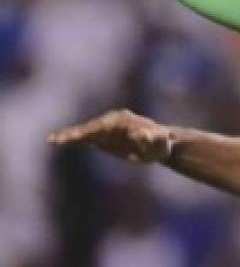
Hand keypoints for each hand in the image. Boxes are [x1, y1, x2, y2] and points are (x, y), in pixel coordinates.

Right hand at [49, 110, 174, 163]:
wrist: (159, 146)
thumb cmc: (160, 144)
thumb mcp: (159, 142)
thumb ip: (151, 138)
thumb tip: (141, 134)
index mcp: (122, 120)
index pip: (103, 126)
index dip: (91, 131)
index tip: (80, 136)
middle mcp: (110, 121)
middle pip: (90, 128)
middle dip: (75, 133)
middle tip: (58, 139)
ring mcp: (104, 129)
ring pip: (84, 132)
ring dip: (69, 136)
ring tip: (52, 140)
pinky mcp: (101, 137)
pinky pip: (84, 137)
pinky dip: (72, 139)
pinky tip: (56, 140)